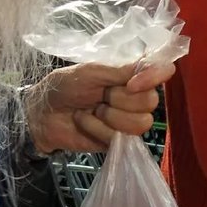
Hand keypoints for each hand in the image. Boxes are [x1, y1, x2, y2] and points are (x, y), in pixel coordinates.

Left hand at [26, 61, 173, 154]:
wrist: (43, 113)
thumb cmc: (65, 86)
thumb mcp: (92, 71)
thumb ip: (124, 69)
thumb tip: (156, 67)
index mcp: (132, 74)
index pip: (163, 70)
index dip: (153, 78)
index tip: (130, 84)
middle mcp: (136, 96)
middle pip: (151, 101)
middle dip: (119, 99)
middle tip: (100, 95)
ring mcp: (129, 119)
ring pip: (140, 123)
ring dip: (109, 117)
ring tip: (92, 110)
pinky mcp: (120, 140)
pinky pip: (121, 138)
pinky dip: (98, 129)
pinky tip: (86, 122)